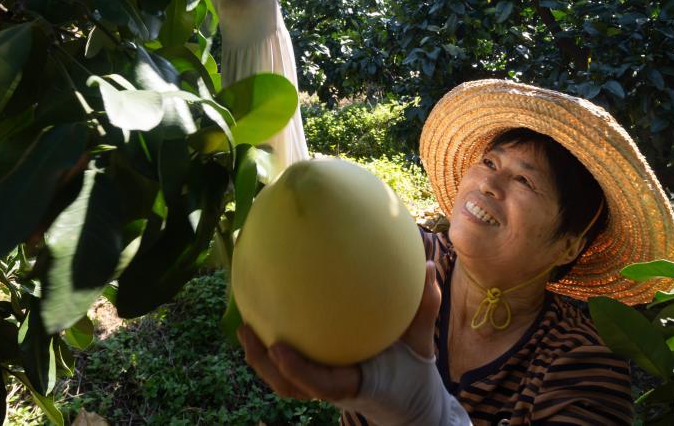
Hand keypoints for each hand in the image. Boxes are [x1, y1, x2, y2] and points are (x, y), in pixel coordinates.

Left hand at [238, 261, 441, 400]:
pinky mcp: (317, 381)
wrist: (412, 405)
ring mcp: (323, 388)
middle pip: (290, 388)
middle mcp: (333, 389)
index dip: (299, 371)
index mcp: (357, 383)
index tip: (279, 348)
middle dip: (264, 365)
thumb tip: (431, 267)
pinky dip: (272, 352)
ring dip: (259, 359)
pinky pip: (290, 370)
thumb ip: (425, 309)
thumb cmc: (413, 371)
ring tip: (243, 326)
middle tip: (246, 330)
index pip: (323, 385)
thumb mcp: (422, 342)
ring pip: (284, 384)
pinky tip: (263, 319)